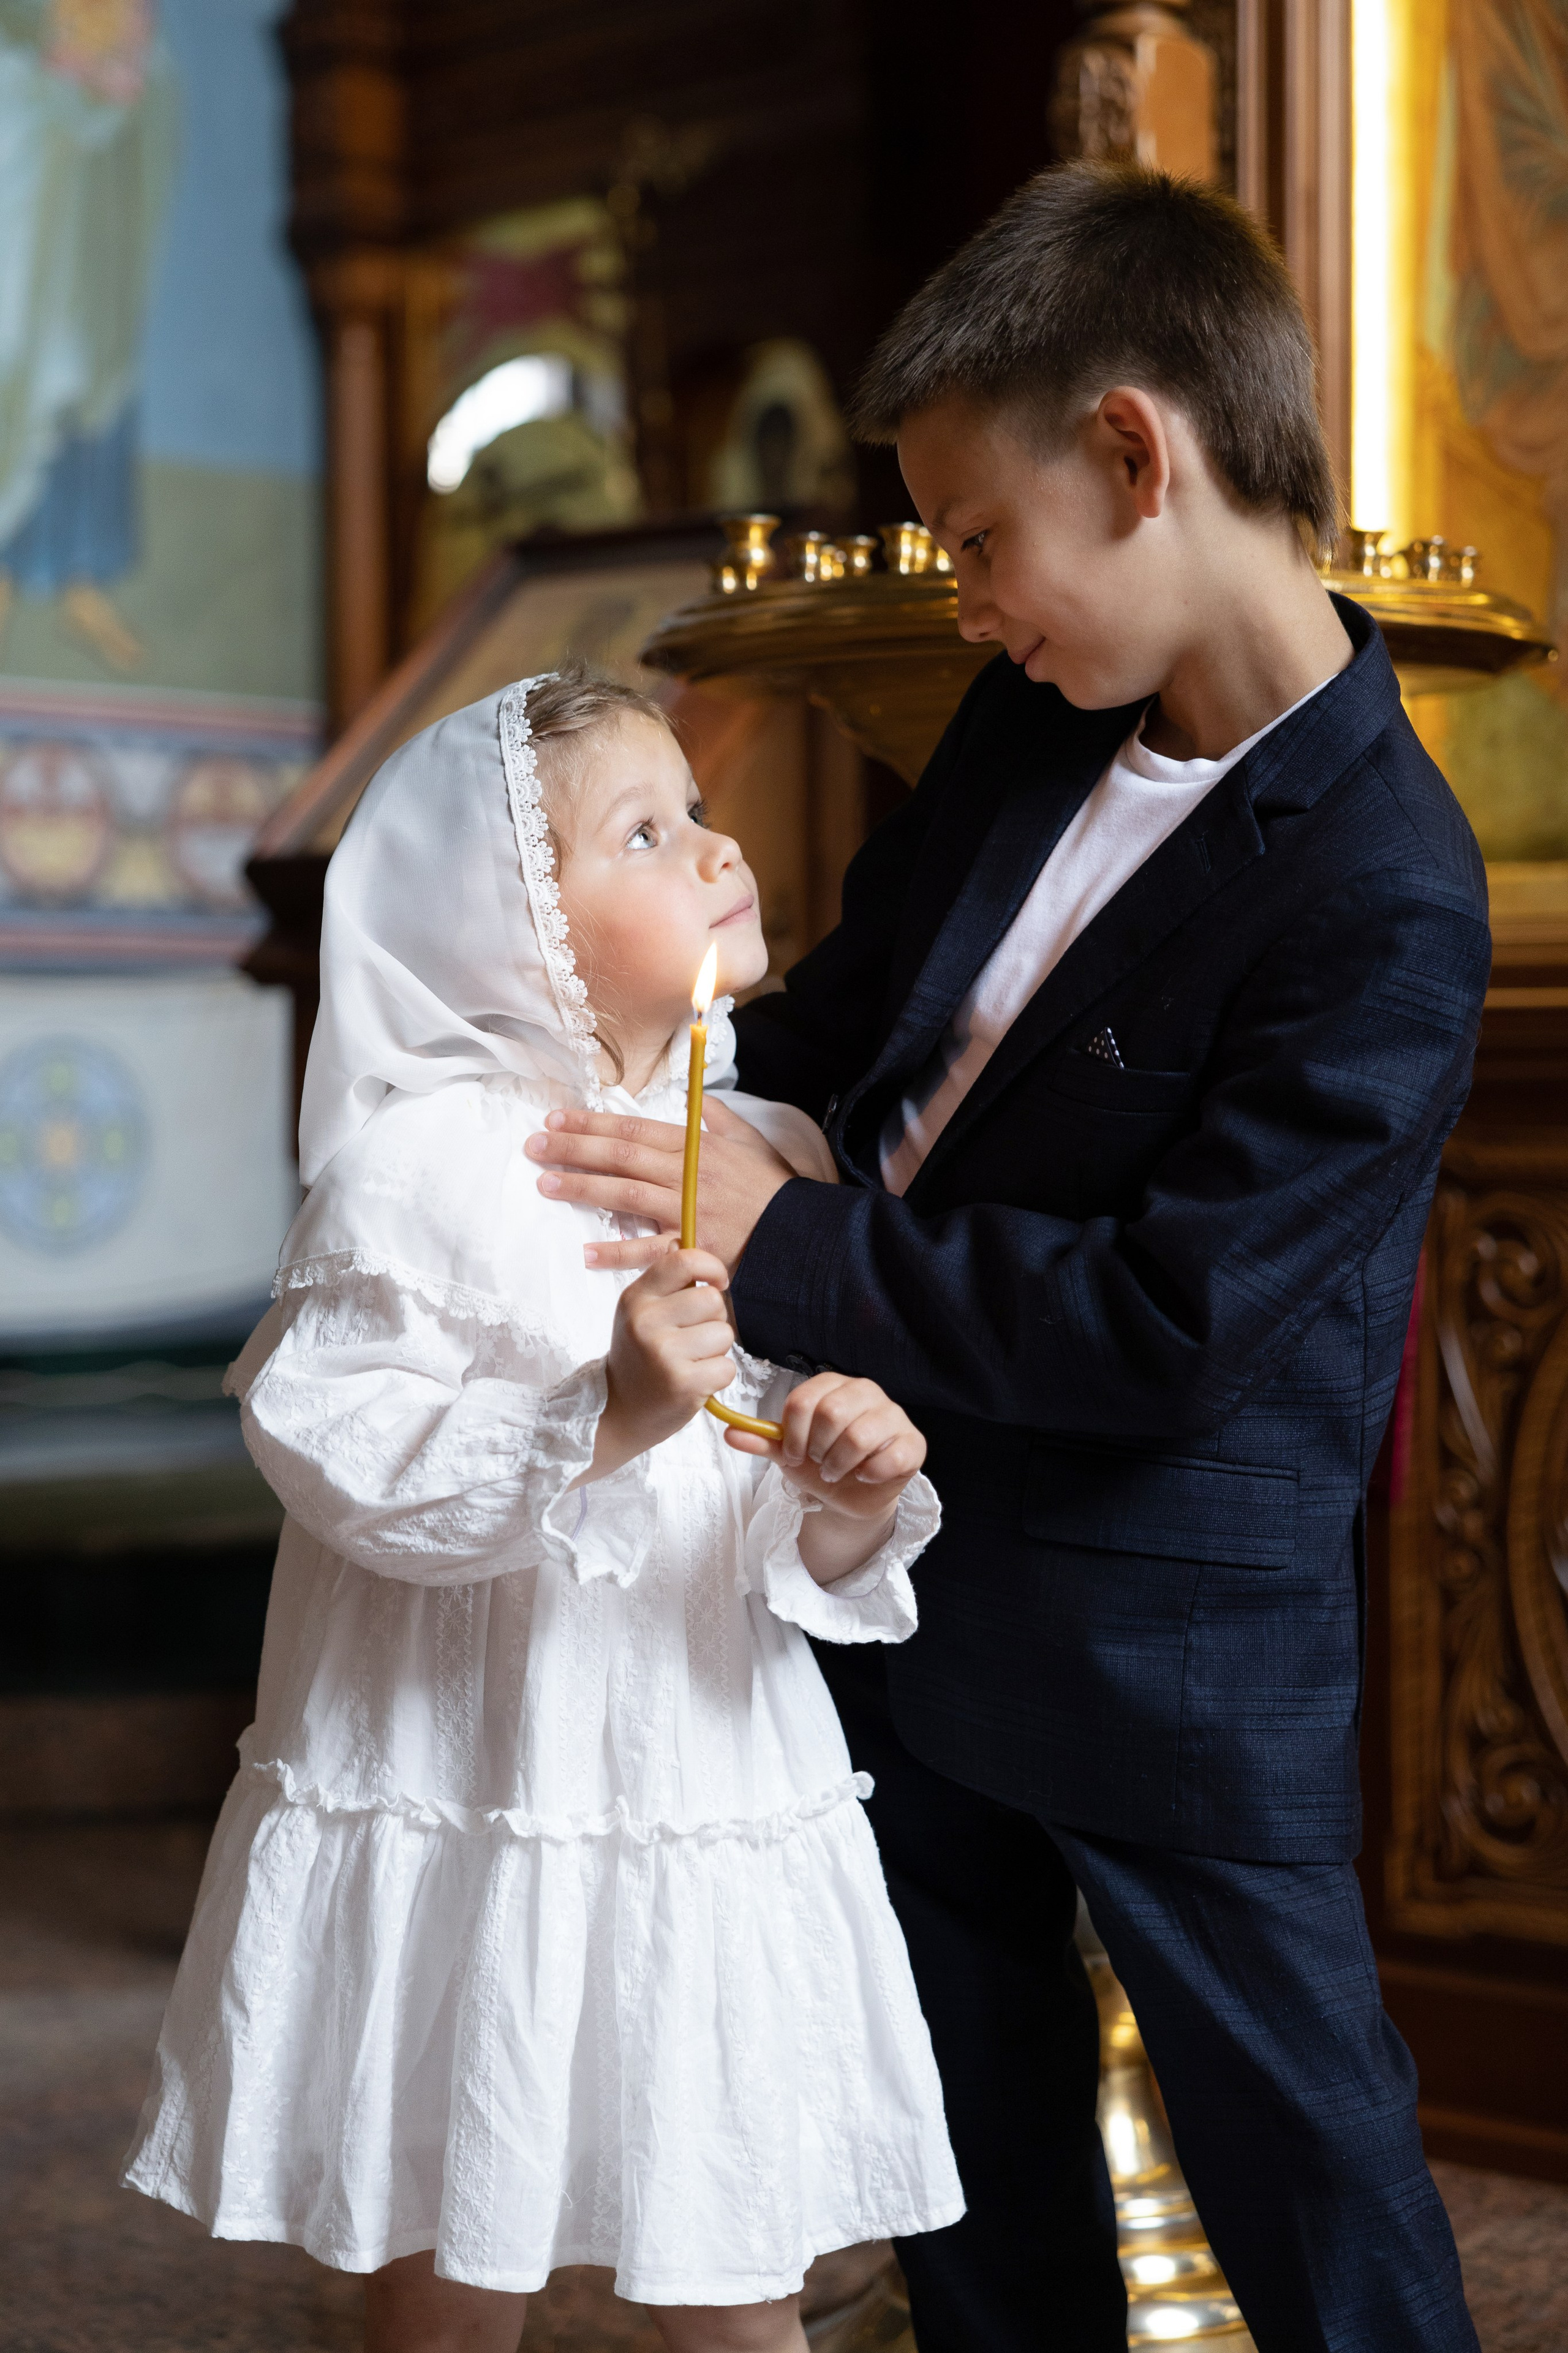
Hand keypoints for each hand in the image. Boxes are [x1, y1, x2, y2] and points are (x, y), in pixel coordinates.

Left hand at [526, 1095, 793, 1274]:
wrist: (806, 1236)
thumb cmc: (778, 1191)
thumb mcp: (753, 1144)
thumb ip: (722, 1119)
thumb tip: (699, 1100)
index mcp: (698, 1147)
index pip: (634, 1129)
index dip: (593, 1123)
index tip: (558, 1119)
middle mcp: (689, 1174)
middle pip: (622, 1156)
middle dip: (575, 1147)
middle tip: (535, 1144)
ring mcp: (690, 1212)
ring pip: (627, 1194)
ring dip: (584, 1187)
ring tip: (546, 1182)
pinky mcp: (695, 1249)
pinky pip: (651, 1250)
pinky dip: (619, 1252)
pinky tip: (587, 1251)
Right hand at [584, 1249, 734, 1482]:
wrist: (617, 1411)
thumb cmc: (638, 1358)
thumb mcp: (639, 1313)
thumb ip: (669, 1287)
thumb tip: (708, 1263)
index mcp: (636, 1298)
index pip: (683, 1260)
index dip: (711, 1268)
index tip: (717, 1284)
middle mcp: (646, 1322)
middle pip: (713, 1300)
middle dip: (714, 1319)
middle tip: (694, 1337)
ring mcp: (663, 1353)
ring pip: (724, 1334)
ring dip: (716, 1350)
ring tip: (691, 1361)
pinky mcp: (683, 1383)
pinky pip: (727, 1367)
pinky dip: (717, 1376)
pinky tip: (694, 1381)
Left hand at [724, 1373, 927, 1585]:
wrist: (853, 1495)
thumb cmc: (822, 1463)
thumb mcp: (790, 1453)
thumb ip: (763, 1439)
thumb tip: (729, 1431)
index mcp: (833, 1385)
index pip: (803, 1400)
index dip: (793, 1435)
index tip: (795, 1454)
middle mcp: (866, 1391)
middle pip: (831, 1414)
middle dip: (818, 1449)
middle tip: (819, 1463)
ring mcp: (893, 1415)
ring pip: (860, 1436)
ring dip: (840, 1464)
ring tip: (838, 1471)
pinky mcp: (913, 1442)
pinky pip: (891, 1457)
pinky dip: (870, 1473)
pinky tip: (865, 1475)